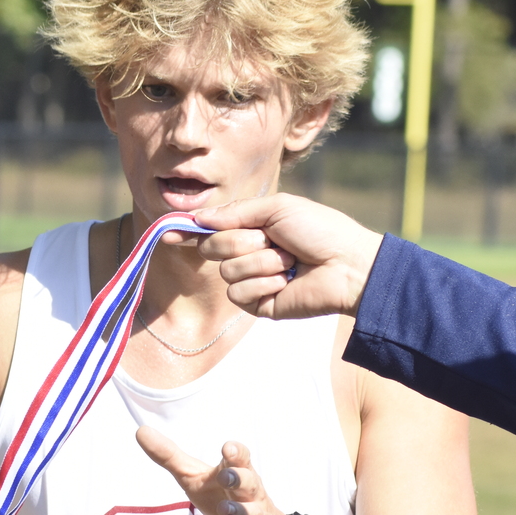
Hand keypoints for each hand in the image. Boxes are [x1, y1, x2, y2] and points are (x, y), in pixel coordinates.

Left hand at [135, 427, 299, 514]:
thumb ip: (169, 456)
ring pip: (252, 514)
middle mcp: (250, 493)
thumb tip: (140, 431)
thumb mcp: (195, 477)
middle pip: (251, 482)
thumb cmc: (223, 497)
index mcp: (237, 472)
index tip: (227, 448)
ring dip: (238, 511)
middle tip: (226, 476)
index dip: (236, 453)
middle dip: (240, 479)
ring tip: (223, 509)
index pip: (241, 458)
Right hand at [172, 194, 381, 318]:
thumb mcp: (276, 208)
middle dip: (240, 240)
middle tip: (270, 240)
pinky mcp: (260, 306)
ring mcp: (254, 282)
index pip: (211, 231)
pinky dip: (262, 283)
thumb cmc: (320, 230)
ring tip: (287, 262)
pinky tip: (285, 281)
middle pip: (212, 248)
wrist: (348, 264)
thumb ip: (235, 212)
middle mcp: (250, 255)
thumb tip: (198, 217)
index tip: (167, 231)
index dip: (188, 231)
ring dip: (259, 262)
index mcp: (253, 229)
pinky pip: (238, 293)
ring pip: (226, 272)